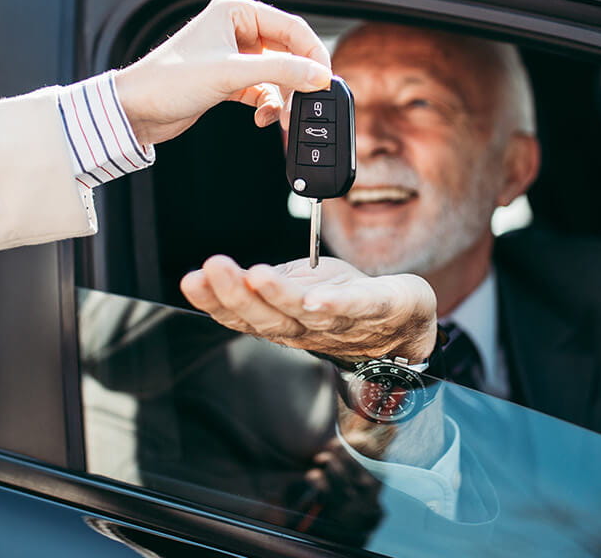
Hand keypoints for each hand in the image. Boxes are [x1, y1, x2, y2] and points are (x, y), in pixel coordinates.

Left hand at [113, 0, 331, 145]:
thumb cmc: (167, 81)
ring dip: (282, 96)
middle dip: (297, 79)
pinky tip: (263, 117)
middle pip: (287, 51)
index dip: (313, 53)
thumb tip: (318, 75)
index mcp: (235, 12)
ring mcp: (232, 56)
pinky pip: (263, 90)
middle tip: (307, 99)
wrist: (135, 111)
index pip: (291, 27)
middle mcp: (235, 30)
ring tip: (280, 114)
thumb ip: (281, 72)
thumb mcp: (231, 74)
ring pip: (276, 74)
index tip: (325, 78)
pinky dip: (268, 105)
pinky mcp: (228, 81)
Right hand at [180, 255, 437, 361]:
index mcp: (285, 322)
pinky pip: (354, 310)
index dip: (215, 301)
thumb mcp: (299, 283)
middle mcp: (308, 330)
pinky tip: (316, 300)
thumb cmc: (347, 302)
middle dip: (236, 295)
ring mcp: (343, 324)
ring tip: (255, 276)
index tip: (192, 279)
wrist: (408, 321)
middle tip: (212, 269)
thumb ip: (265, 283)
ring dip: (277, 297)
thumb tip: (220, 275)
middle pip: (267, 319)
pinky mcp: (378, 309)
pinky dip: (334, 306)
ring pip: (304, 315)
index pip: (243, 316)